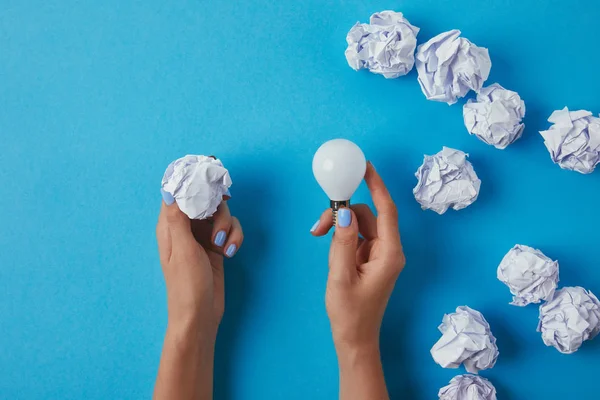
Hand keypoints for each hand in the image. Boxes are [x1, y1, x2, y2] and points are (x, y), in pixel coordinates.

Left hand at [156, 193, 243, 335]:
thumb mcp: (182, 249)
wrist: (201, 314)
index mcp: (170, 224)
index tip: (208, 176)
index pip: (177, 192)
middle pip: (204, 198)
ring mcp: (203, 236)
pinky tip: (230, 252)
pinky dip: (234, 237)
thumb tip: (171, 188)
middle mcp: (186, 226)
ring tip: (223, 245)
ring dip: (228, 225)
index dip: (191, 180)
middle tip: (221, 212)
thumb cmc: (186, 284)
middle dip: (217, 206)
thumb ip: (178, 217)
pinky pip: (230, 229)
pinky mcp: (217, 245)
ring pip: (221, 213)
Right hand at [311, 163, 404, 351]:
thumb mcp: (340, 275)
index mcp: (389, 254)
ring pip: (359, 225)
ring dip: (339, 227)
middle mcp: (388, 251)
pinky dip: (341, 237)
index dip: (377, 185)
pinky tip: (330, 250)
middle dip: (343, 214)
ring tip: (319, 237)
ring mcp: (380, 255)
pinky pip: (356, 238)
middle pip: (367, 216)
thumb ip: (342, 241)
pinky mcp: (370, 260)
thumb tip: (345, 211)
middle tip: (318, 226)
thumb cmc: (350, 313)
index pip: (386, 210)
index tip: (365, 167)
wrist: (354, 339)